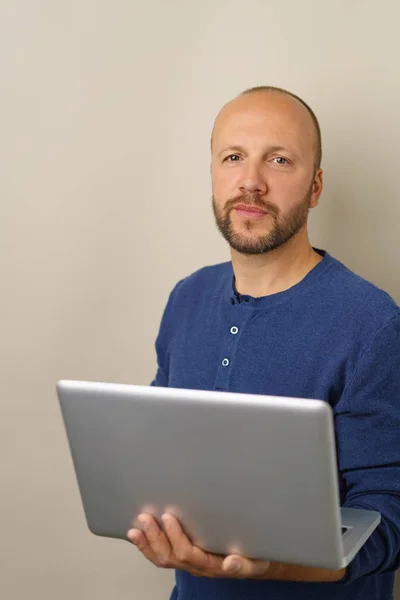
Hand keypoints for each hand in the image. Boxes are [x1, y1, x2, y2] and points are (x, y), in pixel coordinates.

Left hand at [127, 513, 270, 578]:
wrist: (254, 563)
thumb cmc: (253, 558)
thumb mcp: (254, 562)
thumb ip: (243, 564)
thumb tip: (230, 563)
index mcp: (211, 565)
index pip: (188, 554)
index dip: (176, 537)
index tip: (169, 517)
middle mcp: (196, 566)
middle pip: (170, 557)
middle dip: (155, 538)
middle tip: (145, 517)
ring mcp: (188, 563)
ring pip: (162, 559)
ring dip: (147, 543)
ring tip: (135, 527)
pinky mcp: (184, 556)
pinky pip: (162, 556)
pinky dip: (148, 546)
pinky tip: (139, 535)